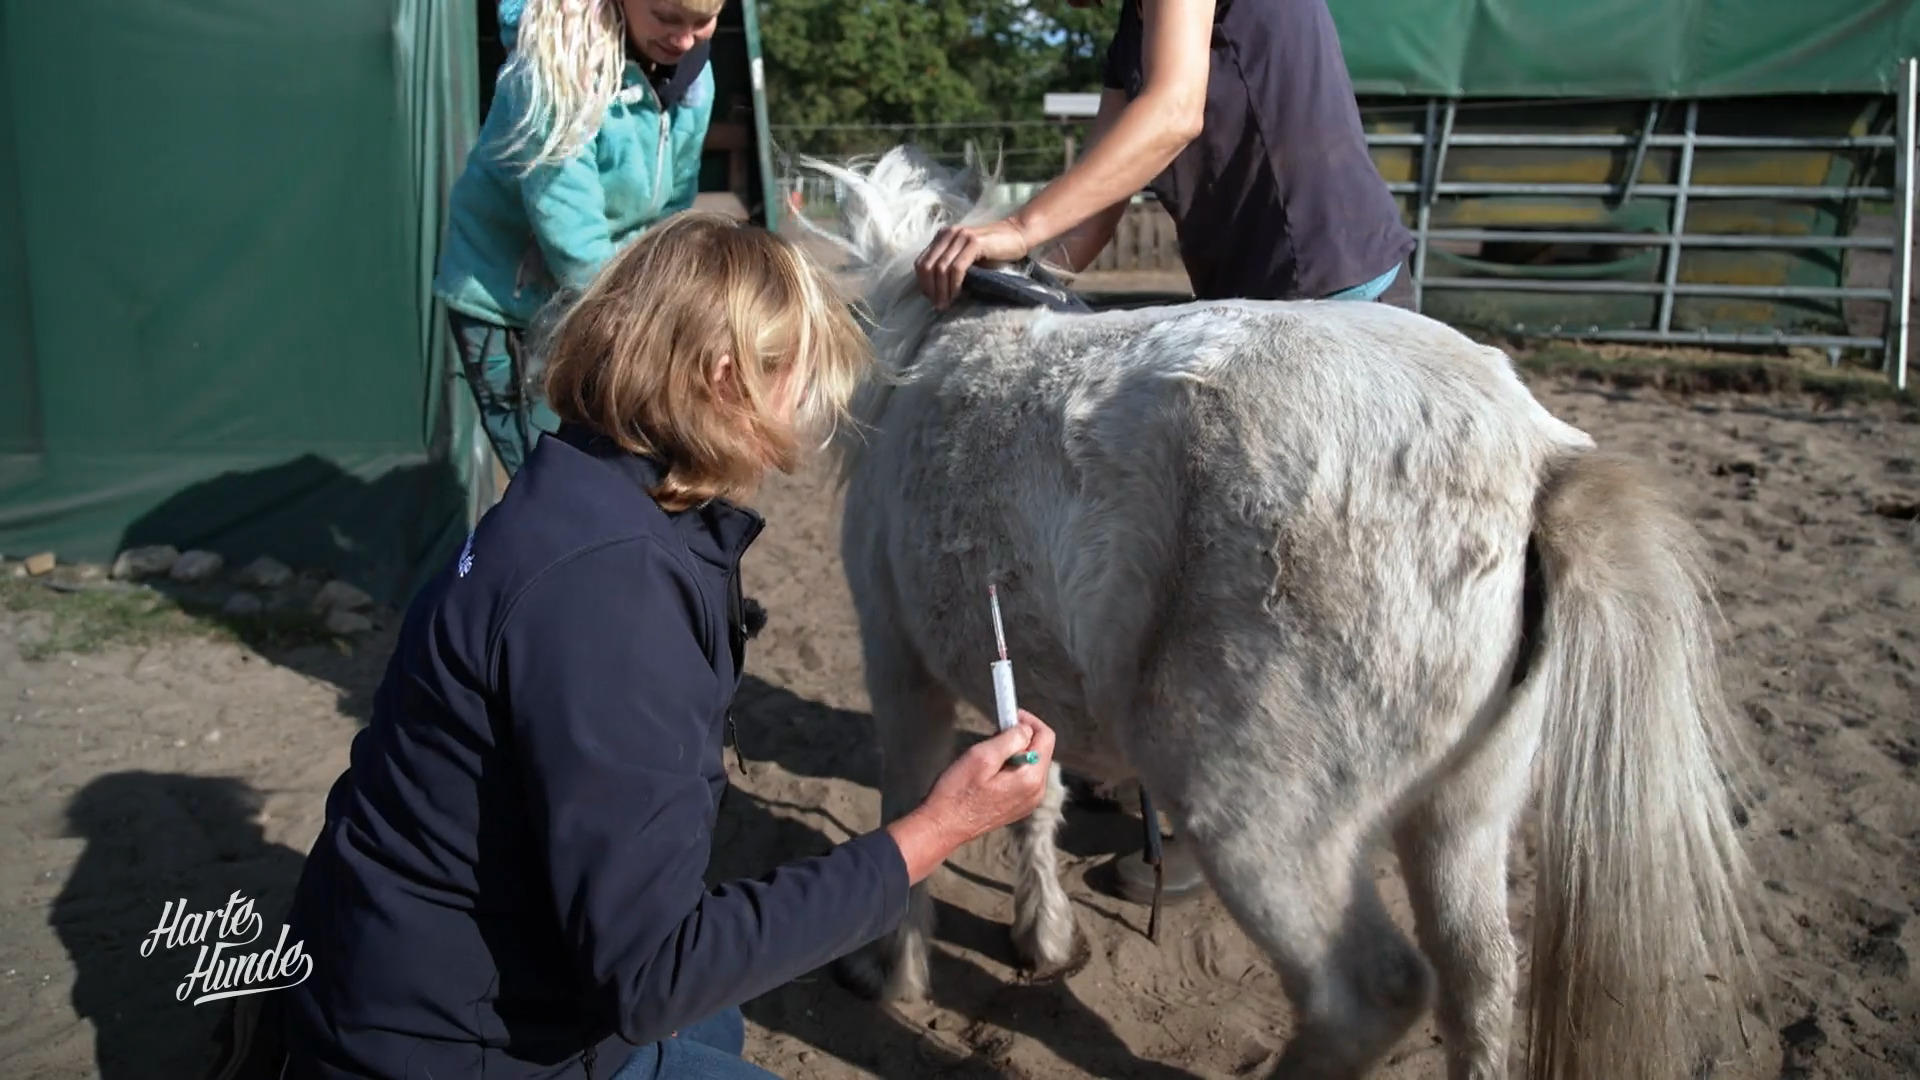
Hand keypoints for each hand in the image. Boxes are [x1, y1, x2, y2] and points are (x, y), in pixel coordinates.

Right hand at [885, 711, 1056, 882]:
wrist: (943, 826)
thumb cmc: (956, 793)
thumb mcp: (981, 757)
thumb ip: (1010, 739)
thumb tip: (1025, 729)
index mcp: (1030, 779)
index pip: (1046, 737)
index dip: (1029, 721)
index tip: (1010, 714)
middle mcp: (1035, 792)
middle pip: (1041, 750)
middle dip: (1021, 736)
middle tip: (995, 733)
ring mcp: (1028, 801)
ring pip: (1031, 763)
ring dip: (1014, 751)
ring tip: (988, 753)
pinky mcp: (1018, 806)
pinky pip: (1023, 777)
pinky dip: (1011, 766)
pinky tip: (990, 770)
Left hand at [914, 218, 1031, 309]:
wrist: (1017, 234)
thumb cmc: (994, 251)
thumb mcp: (967, 257)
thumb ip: (951, 266)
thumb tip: (937, 292)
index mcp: (943, 236)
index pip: (921, 262)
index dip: (923, 283)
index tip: (931, 299)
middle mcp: (948, 233)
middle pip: (927, 266)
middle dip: (930, 289)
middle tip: (938, 305)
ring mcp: (961, 236)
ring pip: (940, 268)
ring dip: (941, 291)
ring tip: (945, 305)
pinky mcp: (974, 242)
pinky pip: (957, 267)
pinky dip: (954, 284)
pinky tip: (957, 295)